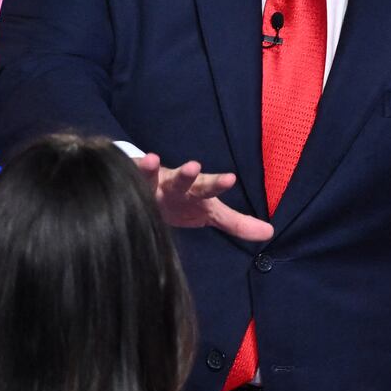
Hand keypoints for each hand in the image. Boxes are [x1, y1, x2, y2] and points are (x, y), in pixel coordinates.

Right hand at [135, 153, 274, 241]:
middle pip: (182, 180)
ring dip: (149, 169)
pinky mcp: (129, 185)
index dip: (218, 184)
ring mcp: (151, 185)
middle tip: (193, 166)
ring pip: (151, 176)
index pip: (209, 189)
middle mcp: (174, 186)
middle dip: (187, 175)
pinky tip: (120, 168)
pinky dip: (125, 173)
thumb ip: (237, 223)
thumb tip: (270, 232)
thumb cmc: (184, 204)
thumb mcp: (211, 213)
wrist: (151, 196)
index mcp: (194, 193)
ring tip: (150, 159)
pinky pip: (126, 179)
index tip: (230, 178)